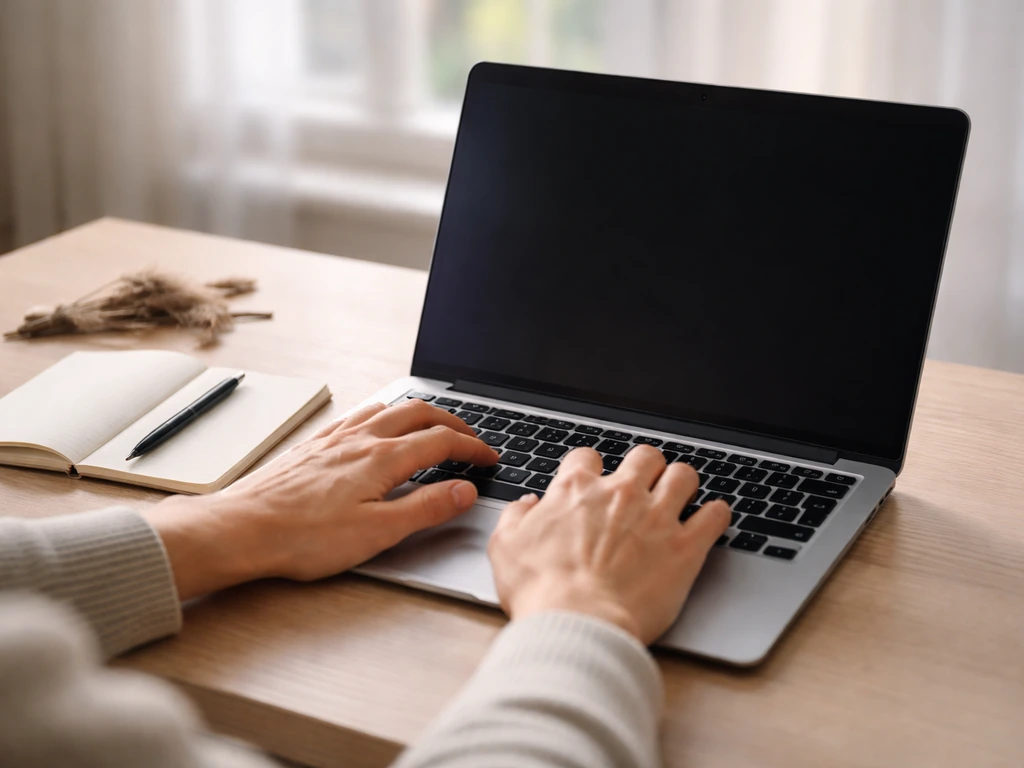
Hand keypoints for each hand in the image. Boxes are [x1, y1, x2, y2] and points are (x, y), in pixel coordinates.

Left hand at [145, 399, 497, 599]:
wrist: (242, 528)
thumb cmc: (303, 537)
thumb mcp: (377, 533)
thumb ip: (425, 508)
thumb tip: (464, 491)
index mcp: (382, 458)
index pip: (442, 442)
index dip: (473, 448)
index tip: (489, 457)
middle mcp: (360, 438)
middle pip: (419, 412)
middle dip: (453, 421)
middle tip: (471, 438)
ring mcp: (335, 437)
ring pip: (388, 407)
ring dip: (420, 411)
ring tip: (433, 425)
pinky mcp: (314, 444)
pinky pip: (360, 414)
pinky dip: (385, 413)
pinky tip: (378, 426)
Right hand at [487, 446, 729, 643]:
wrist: (578, 623)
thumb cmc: (541, 591)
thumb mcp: (505, 548)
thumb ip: (516, 517)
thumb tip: (527, 505)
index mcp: (576, 491)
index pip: (587, 456)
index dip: (590, 468)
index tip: (593, 482)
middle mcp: (620, 495)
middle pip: (644, 456)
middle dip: (645, 467)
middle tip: (644, 485)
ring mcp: (656, 518)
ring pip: (683, 475)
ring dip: (682, 483)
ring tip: (681, 495)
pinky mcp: (685, 547)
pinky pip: (715, 516)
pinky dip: (716, 514)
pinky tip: (712, 519)